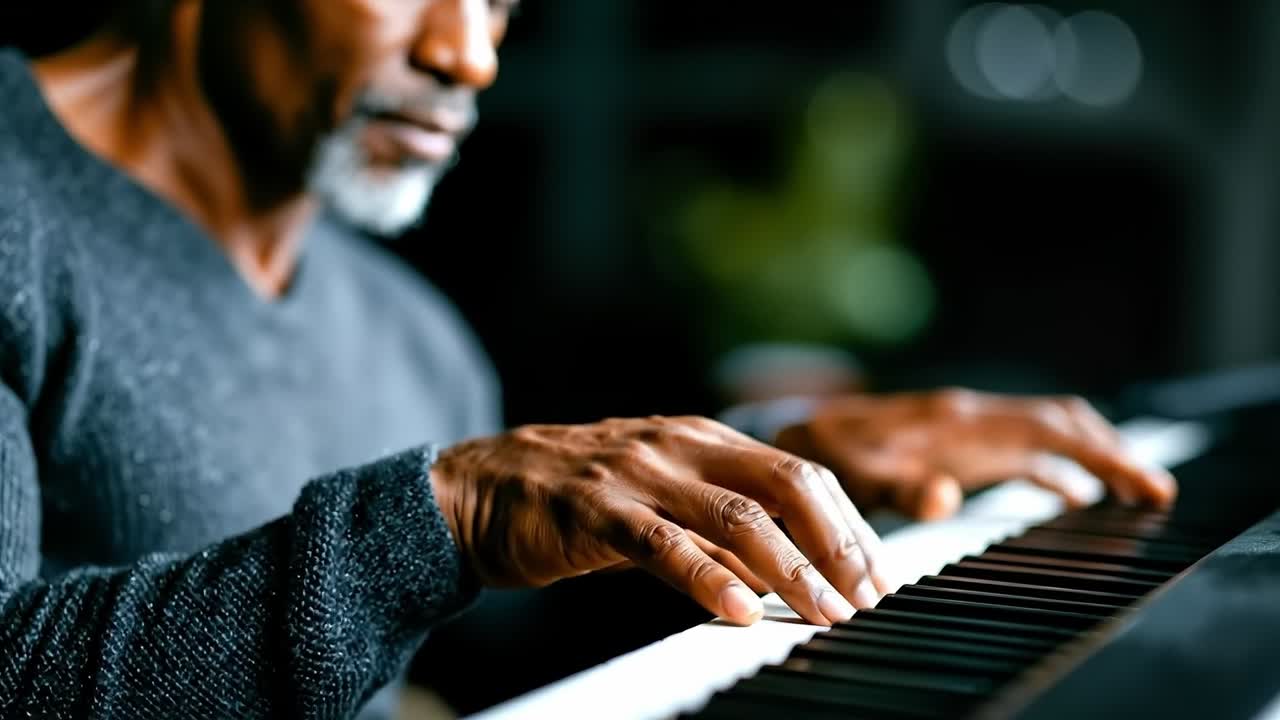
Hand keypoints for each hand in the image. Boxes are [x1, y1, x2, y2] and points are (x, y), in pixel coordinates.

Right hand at [429, 416, 887, 626]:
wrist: (481, 488)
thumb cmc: (577, 498)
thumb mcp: (661, 497)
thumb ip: (720, 526)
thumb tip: (790, 571)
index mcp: (705, 438)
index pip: (802, 474)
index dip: (850, 525)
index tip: (880, 576)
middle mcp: (682, 445)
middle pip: (788, 482)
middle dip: (840, 542)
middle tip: (870, 596)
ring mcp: (640, 474)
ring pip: (737, 515)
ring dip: (792, 567)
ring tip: (826, 612)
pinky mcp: (596, 511)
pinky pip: (662, 545)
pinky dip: (706, 577)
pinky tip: (738, 610)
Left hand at [774, 389, 1176, 520]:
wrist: (797, 437)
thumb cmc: (826, 458)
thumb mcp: (857, 476)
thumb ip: (901, 488)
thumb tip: (948, 497)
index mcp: (957, 421)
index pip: (1049, 430)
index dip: (1101, 453)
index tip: (1145, 482)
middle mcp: (970, 416)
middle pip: (1060, 424)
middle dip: (1112, 451)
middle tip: (1156, 491)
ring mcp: (966, 426)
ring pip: (1046, 432)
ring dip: (1091, 457)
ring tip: (1133, 491)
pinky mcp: (957, 441)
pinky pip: (1020, 449)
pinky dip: (1056, 468)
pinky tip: (1072, 494)